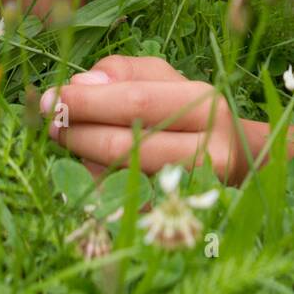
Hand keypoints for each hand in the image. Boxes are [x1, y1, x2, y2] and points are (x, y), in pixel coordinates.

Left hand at [39, 54, 264, 185]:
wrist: (241, 162)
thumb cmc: (190, 112)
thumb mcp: (165, 79)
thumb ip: (124, 72)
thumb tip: (82, 83)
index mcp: (204, 105)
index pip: (136, 101)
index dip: (89, 101)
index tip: (53, 97)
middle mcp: (208, 149)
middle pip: (128, 145)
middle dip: (80, 133)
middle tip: (52, 124)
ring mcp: (196, 192)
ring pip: (124, 180)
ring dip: (85, 162)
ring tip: (69, 142)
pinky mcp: (181, 222)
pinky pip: (126, 207)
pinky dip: (99, 189)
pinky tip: (89, 171)